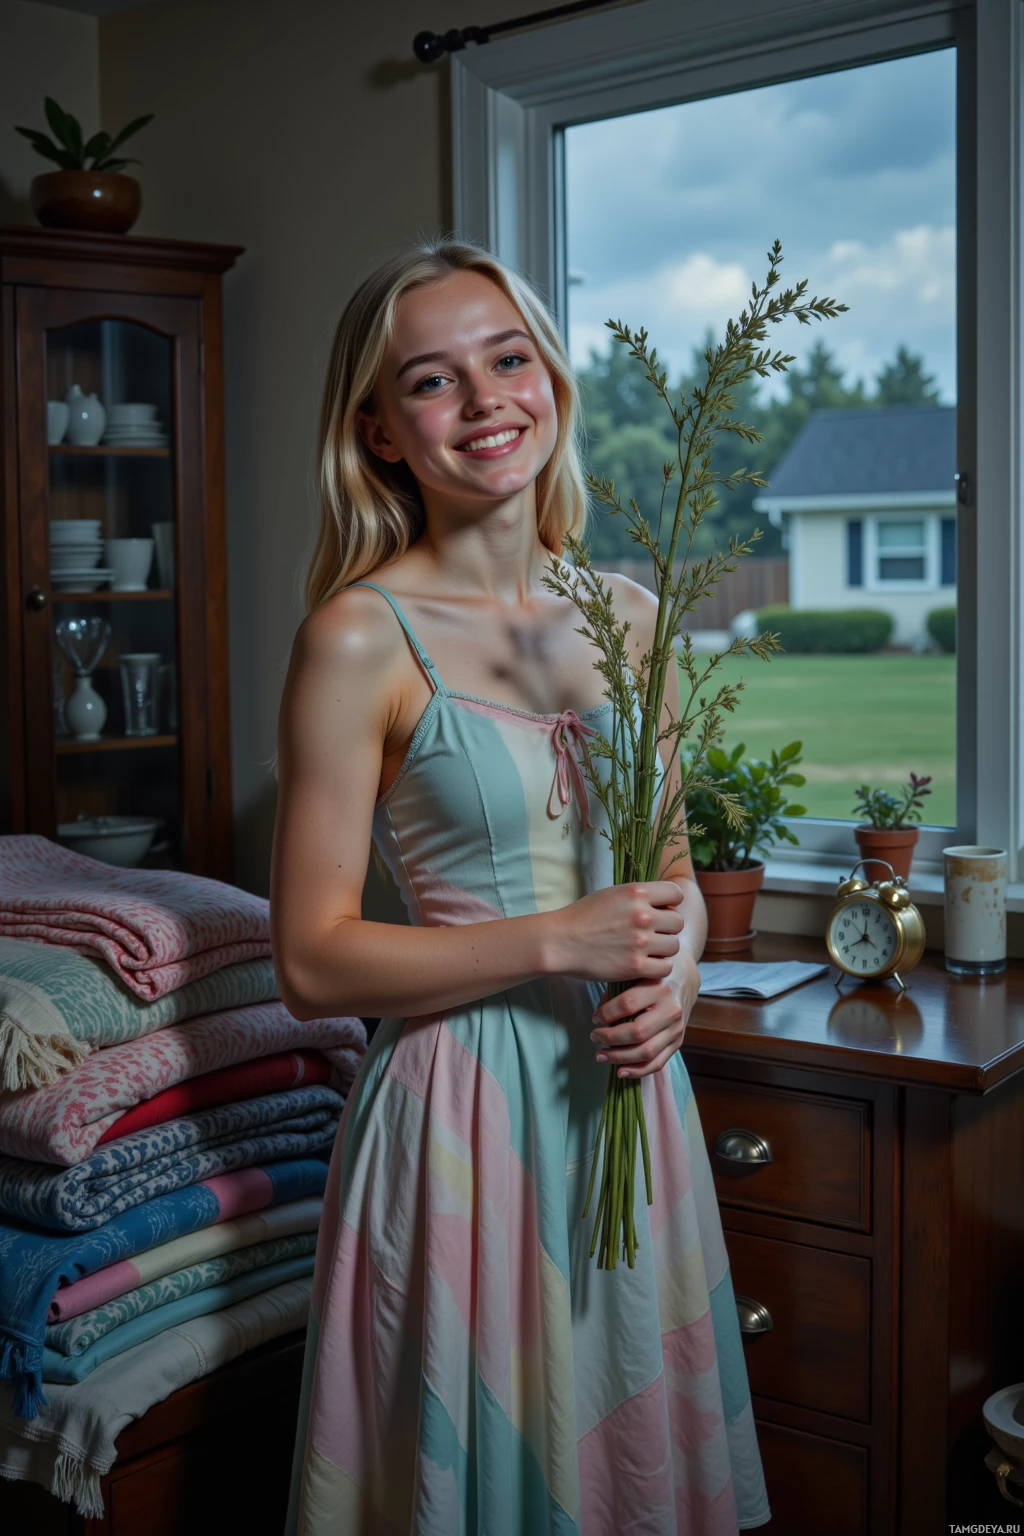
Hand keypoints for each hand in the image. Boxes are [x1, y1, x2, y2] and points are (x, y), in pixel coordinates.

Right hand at [547, 881, 685, 984]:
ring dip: (663, 949)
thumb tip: (664, 901)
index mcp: (637, 892)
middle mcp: (642, 915)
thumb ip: (640, 897)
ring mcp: (640, 941)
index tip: (660, 911)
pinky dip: (657, 968)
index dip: (670, 903)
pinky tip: (644, 964)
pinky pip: (665, 967)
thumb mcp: (613, 894)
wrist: (561, 942)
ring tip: (647, 950)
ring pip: (674, 946)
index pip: (676, 893)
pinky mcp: (636, 966)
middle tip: (652, 934)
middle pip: (678, 922)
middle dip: (667, 928)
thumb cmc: (584, 916)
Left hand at [589, 948, 700, 1077]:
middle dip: (610, 1038)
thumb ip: (617, 993)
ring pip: (647, 1052)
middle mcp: (670, 1009)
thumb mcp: (635, 976)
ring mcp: (676, 1028)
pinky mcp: (678, 1042)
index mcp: (658, 987)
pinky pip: (657, 1063)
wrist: (683, 979)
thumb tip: (598, 1019)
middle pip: (637, 1032)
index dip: (606, 1014)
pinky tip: (619, 1072)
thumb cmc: (650, 978)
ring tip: (600, 1056)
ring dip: (620, 1058)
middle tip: (594, 1037)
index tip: (595, 1018)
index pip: (627, 1004)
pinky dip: (637, 1071)